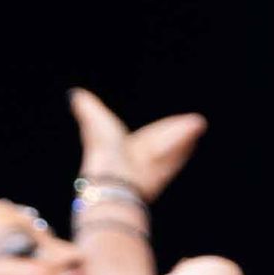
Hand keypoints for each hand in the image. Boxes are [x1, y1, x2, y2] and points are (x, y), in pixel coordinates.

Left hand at [69, 86, 205, 203]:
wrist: (112, 178)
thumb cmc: (102, 150)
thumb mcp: (94, 121)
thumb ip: (88, 108)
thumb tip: (74, 94)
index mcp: (121, 148)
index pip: (146, 137)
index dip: (160, 130)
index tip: (172, 124)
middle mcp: (135, 160)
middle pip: (161, 143)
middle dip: (176, 133)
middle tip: (194, 122)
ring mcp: (147, 171)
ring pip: (170, 152)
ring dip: (184, 139)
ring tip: (199, 126)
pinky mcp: (156, 180)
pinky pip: (173, 164)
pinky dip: (183, 152)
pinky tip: (195, 140)